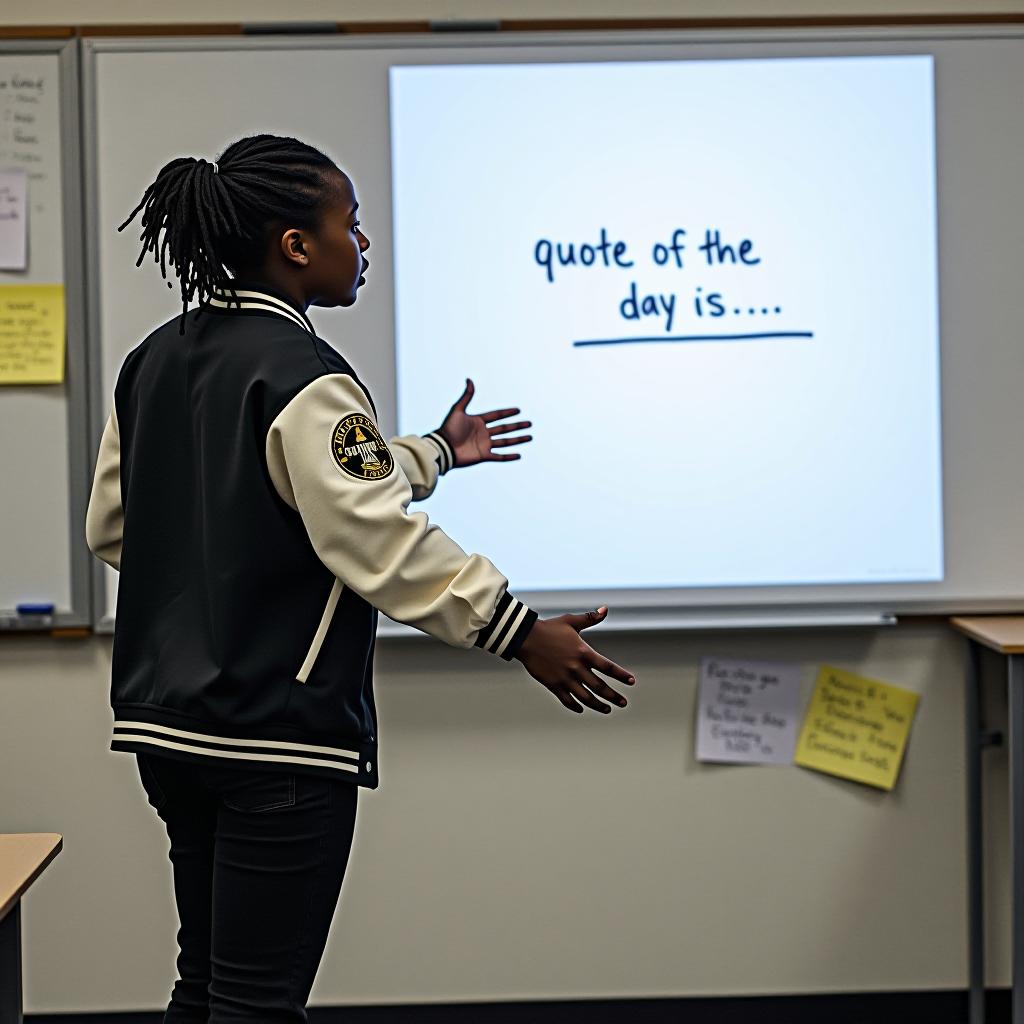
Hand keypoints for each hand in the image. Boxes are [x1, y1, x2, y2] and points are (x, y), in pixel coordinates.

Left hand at [438, 378, 531, 468]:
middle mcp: (483, 433)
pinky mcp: (483, 456)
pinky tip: (519, 455)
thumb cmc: (448, 428)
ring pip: (505, 441)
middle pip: (504, 428)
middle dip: (517, 426)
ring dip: (518, 440)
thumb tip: (469, 379)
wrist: (443, 447)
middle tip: (529, 424)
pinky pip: (499, 456)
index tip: (518, 410)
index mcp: (478, 421)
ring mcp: (484, 445)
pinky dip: (509, 456)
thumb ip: (466, 396)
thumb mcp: (457, 410)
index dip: (507, 412)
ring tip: (530, 437)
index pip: (496, 415)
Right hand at [515, 607, 635, 713]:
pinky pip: (567, 699)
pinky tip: (582, 708)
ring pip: (585, 697)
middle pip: (599, 687)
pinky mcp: (553, 684)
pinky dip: (576, 706)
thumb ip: (590, 618)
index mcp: (583, 652)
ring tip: (607, 709)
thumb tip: (605, 609)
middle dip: (613, 696)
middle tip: (623, 703)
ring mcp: (564, 678)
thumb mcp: (570, 621)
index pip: (608, 667)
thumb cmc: (549, 628)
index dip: (621, 675)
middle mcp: (576, 668)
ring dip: (598, 705)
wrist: (525, 638)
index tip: (632, 681)